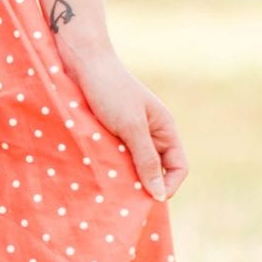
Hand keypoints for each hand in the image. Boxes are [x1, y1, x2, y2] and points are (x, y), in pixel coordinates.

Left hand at [64, 47, 188, 201]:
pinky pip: (117, 157)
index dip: (168, 186)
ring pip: (135, 165)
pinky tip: (99, 174)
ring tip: (110, 188)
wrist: (82, 62)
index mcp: (165, 128)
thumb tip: (159, 194)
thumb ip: (146, 159)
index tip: (147, 199)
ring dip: (125, 177)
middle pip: (157, 170)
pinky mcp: (111, 132)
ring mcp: (130, 132)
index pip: (178, 167)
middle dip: (144, 184)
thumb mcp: (131, 127)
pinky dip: (111, 167)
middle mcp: (152, 133)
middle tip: (124, 197)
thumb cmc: (110, 90)